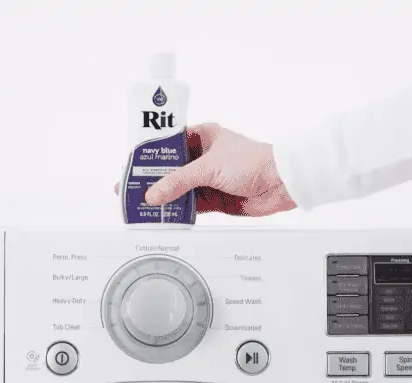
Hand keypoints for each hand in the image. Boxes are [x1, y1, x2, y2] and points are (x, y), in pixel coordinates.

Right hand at [114, 123, 296, 216]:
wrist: (281, 183)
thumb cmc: (253, 161)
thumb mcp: (209, 167)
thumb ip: (178, 182)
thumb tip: (153, 194)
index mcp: (202, 136)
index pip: (168, 142)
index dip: (150, 153)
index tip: (132, 163)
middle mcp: (203, 156)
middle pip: (171, 169)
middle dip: (152, 179)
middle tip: (130, 187)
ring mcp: (209, 178)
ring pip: (179, 189)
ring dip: (163, 197)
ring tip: (141, 205)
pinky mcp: (215, 197)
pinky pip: (190, 205)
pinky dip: (178, 210)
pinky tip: (163, 215)